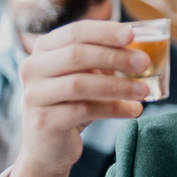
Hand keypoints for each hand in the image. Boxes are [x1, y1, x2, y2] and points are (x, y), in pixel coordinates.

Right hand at [2, 21, 148, 176]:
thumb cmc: (72, 103)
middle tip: (144, 63)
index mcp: (43, 49)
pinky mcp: (43, 121)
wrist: (48, 144)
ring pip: (79, 84)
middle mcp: (32, 68)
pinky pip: (83, 111)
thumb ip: (105, 61)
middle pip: (76, 55)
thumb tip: (142, 52)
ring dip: (117, 86)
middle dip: (115, 57)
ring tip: (143, 91)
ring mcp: (34, 95)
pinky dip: (113, 109)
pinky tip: (134, 110)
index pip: (75, 32)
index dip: (104, 31)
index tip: (132, 34)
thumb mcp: (86, 76)